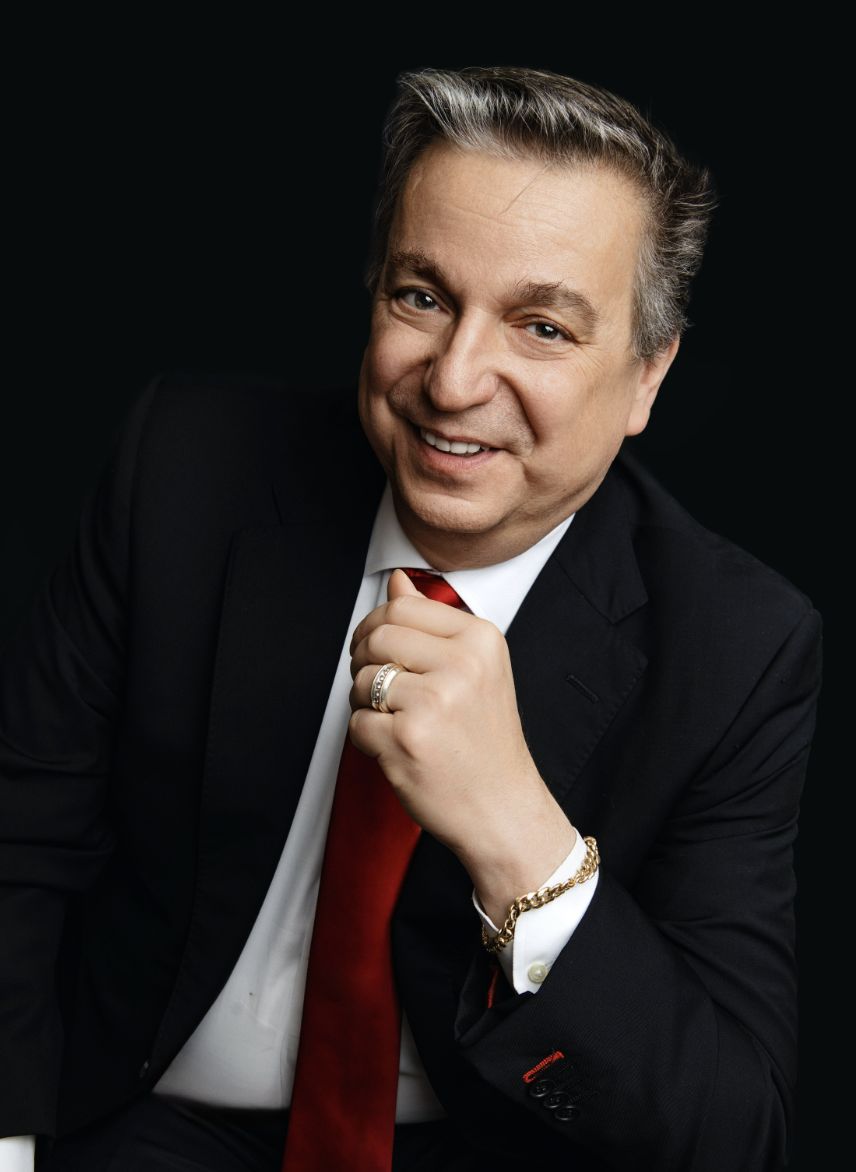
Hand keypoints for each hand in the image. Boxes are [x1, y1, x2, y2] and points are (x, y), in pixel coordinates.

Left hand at [349, 569, 575, 924]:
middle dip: (363, 662)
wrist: (504, 809)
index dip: (375, 628)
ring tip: (396, 723)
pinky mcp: (407, 739)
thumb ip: (433, 623)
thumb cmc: (486, 742)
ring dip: (364, 704)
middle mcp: (462, 664)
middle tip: (379, 689)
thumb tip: (397, 582)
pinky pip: (356, 723)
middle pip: (376, 637)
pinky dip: (366, 739)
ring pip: (361, 680)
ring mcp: (434, 702)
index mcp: (481, 639)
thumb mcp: (476, 669)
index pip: (401, 607)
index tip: (376, 650)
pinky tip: (397, 749)